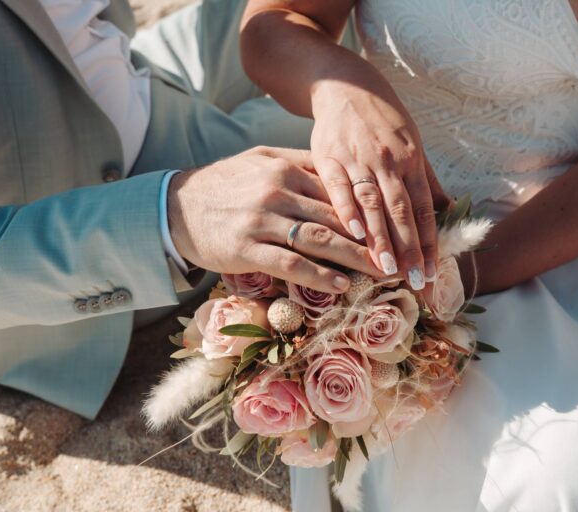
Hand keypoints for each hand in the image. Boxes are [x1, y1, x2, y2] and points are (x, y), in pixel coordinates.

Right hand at [166, 146, 383, 293]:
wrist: (176, 206)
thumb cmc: (224, 184)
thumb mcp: (260, 160)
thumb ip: (299, 162)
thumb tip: (340, 168)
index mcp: (285, 169)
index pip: (338, 190)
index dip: (371, 211)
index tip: (396, 227)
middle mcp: (277, 192)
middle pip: (337, 217)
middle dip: (374, 239)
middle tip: (401, 256)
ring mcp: (261, 221)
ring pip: (319, 240)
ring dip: (356, 259)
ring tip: (383, 272)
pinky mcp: (246, 249)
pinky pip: (290, 264)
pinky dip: (319, 276)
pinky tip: (341, 285)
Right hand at [310, 81, 450, 291]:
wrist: (346, 86)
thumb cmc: (383, 120)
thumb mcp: (412, 144)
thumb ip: (427, 180)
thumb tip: (450, 210)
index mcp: (411, 161)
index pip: (423, 209)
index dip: (429, 242)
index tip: (432, 273)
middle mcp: (389, 162)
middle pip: (401, 211)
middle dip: (408, 249)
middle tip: (414, 282)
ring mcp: (359, 158)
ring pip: (373, 203)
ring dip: (380, 237)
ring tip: (385, 268)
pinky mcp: (329, 156)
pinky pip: (339, 187)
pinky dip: (346, 210)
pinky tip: (353, 233)